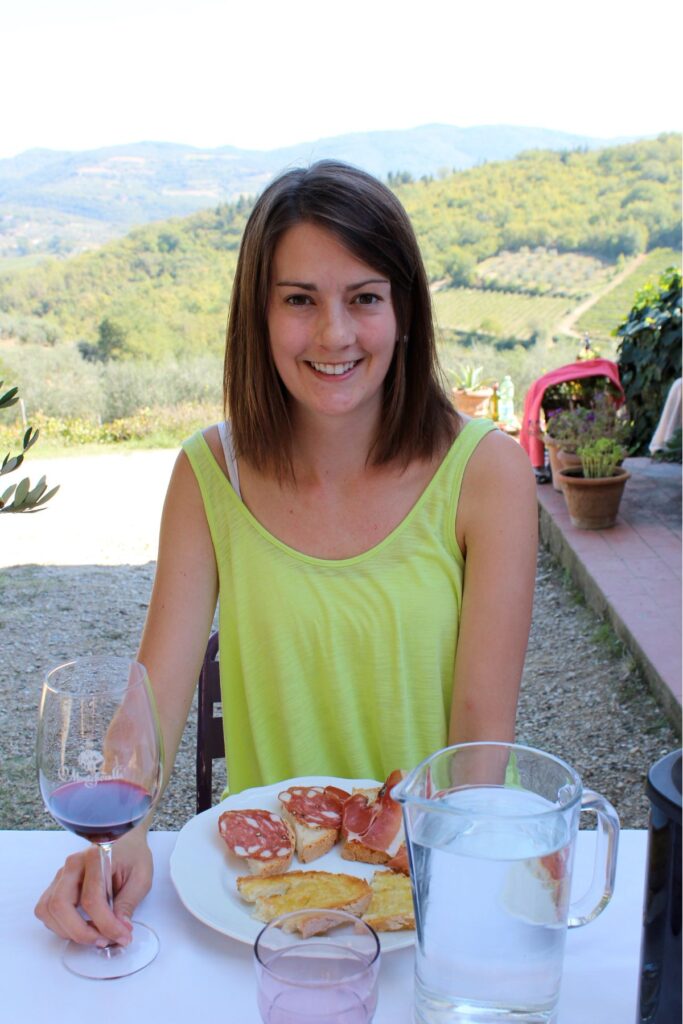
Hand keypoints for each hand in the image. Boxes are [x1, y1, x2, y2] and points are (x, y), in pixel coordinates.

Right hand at [34, 830, 152, 946]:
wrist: (125, 841)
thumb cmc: (133, 856)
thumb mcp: (141, 878)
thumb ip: (128, 904)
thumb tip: (119, 930)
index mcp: (95, 857)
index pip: (92, 899)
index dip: (106, 924)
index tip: (123, 936)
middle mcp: (72, 865)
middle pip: (60, 905)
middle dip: (81, 932)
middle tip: (104, 941)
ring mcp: (61, 875)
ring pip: (48, 911)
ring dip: (69, 931)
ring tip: (96, 935)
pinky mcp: (56, 886)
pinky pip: (46, 911)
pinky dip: (61, 926)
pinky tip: (83, 928)